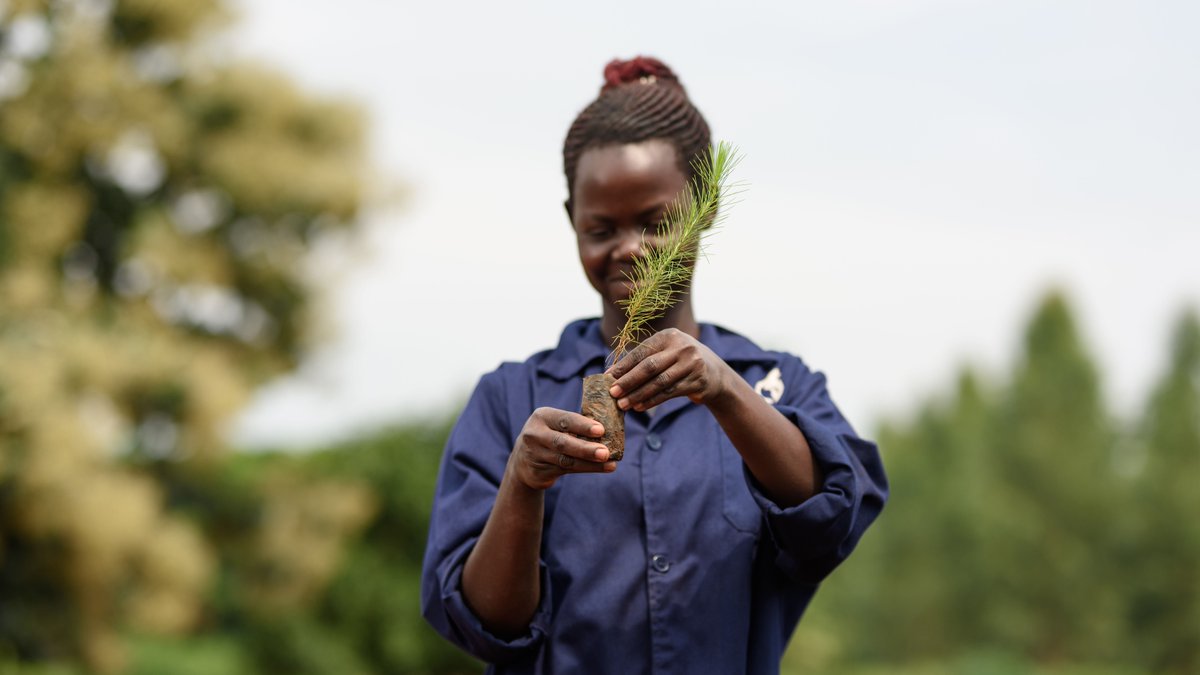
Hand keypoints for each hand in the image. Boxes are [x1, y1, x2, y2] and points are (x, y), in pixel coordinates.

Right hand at [508, 407, 616, 490]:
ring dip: (590, 463)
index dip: (583, 425)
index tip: (601, 430)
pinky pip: (566, 471)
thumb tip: (610, 429)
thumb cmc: (549, 436)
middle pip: (563, 443)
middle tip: (605, 452)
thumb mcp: (555, 425)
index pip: (565, 420)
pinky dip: (586, 469)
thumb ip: (574, 425)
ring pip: (566, 460)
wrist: (522, 461)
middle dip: (586, 448)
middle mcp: (535, 434)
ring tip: (610, 463)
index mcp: (542, 417)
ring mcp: (534, 455)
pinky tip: (602, 468)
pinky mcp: (538, 473)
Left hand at [606, 328, 732, 410]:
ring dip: (638, 395)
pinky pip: (670, 392)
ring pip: (659, 382)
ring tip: (623, 404)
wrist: (716, 374)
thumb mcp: (667, 353)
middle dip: (628, 381)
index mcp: (669, 336)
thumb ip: (645, 359)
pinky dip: (652, 401)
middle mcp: (682, 347)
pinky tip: (640, 407)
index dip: (623, 366)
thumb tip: (613, 374)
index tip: (607, 377)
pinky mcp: (697, 381)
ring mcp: (692, 363)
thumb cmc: (682, 362)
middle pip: (649, 366)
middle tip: (612, 393)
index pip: (641, 352)